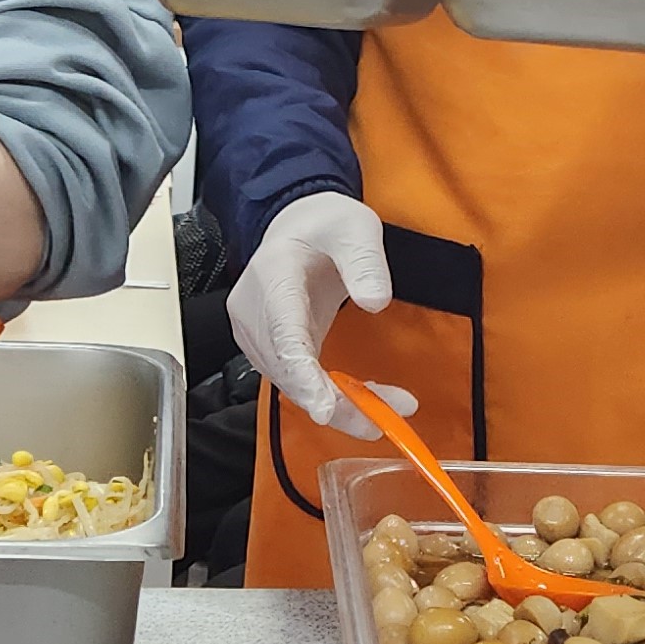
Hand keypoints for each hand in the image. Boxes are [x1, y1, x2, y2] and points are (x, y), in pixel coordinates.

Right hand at [226, 191, 418, 436]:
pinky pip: (299, 380)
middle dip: (335, 401)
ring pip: (293, 383)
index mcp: (273, 275)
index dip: (303, 375)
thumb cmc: (326, 225)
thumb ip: (365, 261)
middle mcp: (255, 310)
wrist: (300, 225)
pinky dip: (332, 395)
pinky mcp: (272, 347)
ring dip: (339, 404)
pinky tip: (368, 398)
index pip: (284, 332)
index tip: (325, 408)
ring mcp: (258, 333)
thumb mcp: (356, 228)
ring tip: (389, 409)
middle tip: (383, 418)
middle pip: (288, 369)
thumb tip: (376, 301)